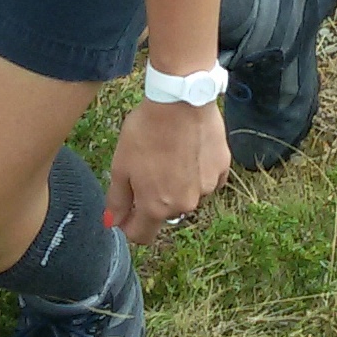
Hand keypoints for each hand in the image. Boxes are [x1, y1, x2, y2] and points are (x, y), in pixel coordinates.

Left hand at [105, 96, 230, 247]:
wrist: (181, 101)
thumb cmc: (147, 131)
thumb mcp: (121, 166)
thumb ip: (117, 200)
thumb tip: (113, 222)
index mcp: (156, 207)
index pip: (142, 236)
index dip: (130, 225)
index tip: (126, 210)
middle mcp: (185, 205)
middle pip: (165, 214)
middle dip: (154, 200)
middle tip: (147, 169)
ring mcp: (207, 188)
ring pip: (188, 196)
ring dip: (178, 185)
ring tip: (170, 154)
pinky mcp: (222, 169)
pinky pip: (208, 180)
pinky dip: (198, 173)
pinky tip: (189, 151)